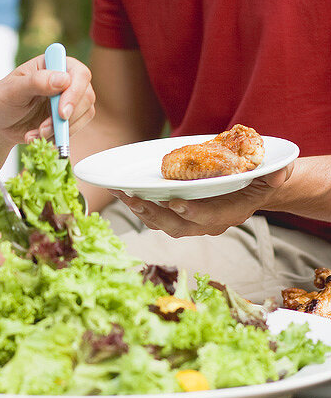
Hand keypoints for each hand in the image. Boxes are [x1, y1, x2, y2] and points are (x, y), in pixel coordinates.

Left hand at [0, 54, 94, 150]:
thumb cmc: (1, 100)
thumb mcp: (13, 90)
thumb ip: (37, 82)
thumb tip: (64, 79)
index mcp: (53, 64)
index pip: (79, 73)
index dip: (75, 93)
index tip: (61, 113)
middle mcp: (65, 79)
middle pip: (86, 96)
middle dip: (66, 118)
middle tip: (44, 129)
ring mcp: (68, 99)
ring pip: (83, 115)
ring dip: (60, 130)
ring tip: (35, 133)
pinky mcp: (68, 118)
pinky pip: (74, 129)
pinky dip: (57, 137)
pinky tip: (37, 136)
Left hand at [112, 164, 293, 237]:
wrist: (256, 187)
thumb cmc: (263, 176)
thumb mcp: (276, 171)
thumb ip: (277, 173)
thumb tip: (277, 175)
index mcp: (231, 212)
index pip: (209, 217)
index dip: (192, 212)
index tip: (174, 202)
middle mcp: (209, 222)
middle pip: (178, 226)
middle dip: (154, 214)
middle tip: (134, 198)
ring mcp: (194, 221)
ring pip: (163, 224)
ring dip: (140, 211)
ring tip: (121, 194)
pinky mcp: (181, 215)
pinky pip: (157, 216)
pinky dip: (139, 206)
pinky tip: (123, 192)